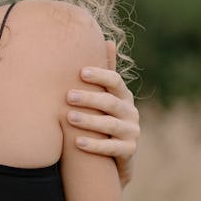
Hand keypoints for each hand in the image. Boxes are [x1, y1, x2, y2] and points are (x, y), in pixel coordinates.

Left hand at [66, 40, 139, 186]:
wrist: (112, 160)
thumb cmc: (102, 122)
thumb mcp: (104, 98)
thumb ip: (106, 74)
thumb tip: (109, 40)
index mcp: (123, 97)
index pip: (115, 82)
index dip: (100, 76)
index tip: (80, 72)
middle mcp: (131, 113)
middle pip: (111, 102)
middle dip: (90, 98)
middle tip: (67, 96)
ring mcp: (132, 133)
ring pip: (111, 125)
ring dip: (90, 121)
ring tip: (69, 118)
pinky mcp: (129, 152)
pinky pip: (112, 149)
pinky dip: (95, 145)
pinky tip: (77, 142)